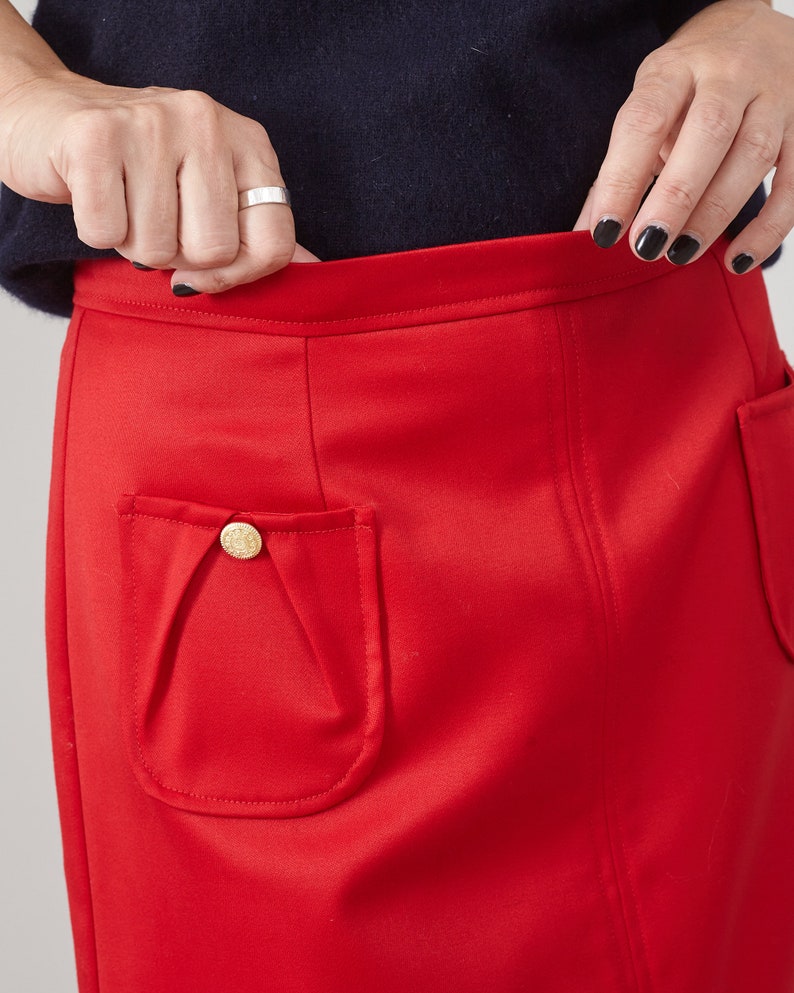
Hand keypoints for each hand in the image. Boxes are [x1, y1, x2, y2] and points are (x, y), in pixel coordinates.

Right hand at [0, 71, 318, 293]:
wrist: (53, 119)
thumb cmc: (144, 172)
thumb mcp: (215, 196)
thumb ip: (262, 235)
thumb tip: (315, 274)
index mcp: (250, 144)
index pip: (273, 244)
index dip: (239, 275)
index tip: (207, 266)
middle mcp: (209, 122)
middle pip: (213, 252)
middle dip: (177, 255)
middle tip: (155, 217)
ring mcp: (153, 122)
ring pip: (158, 249)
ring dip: (133, 243)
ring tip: (125, 201)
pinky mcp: (96, 135)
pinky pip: (106, 233)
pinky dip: (96, 229)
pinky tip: (95, 192)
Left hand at [573, 0, 793, 273]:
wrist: (756, 32)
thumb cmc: (689, 86)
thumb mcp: (648, 109)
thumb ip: (617, 170)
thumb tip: (584, 234)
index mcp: (674, 69)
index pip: (645, 120)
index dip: (622, 178)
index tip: (604, 231)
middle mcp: (728, 75)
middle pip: (708, 132)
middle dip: (675, 197)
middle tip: (647, 246)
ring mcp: (773, 97)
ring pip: (753, 154)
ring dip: (715, 213)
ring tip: (681, 254)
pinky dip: (768, 227)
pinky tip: (739, 260)